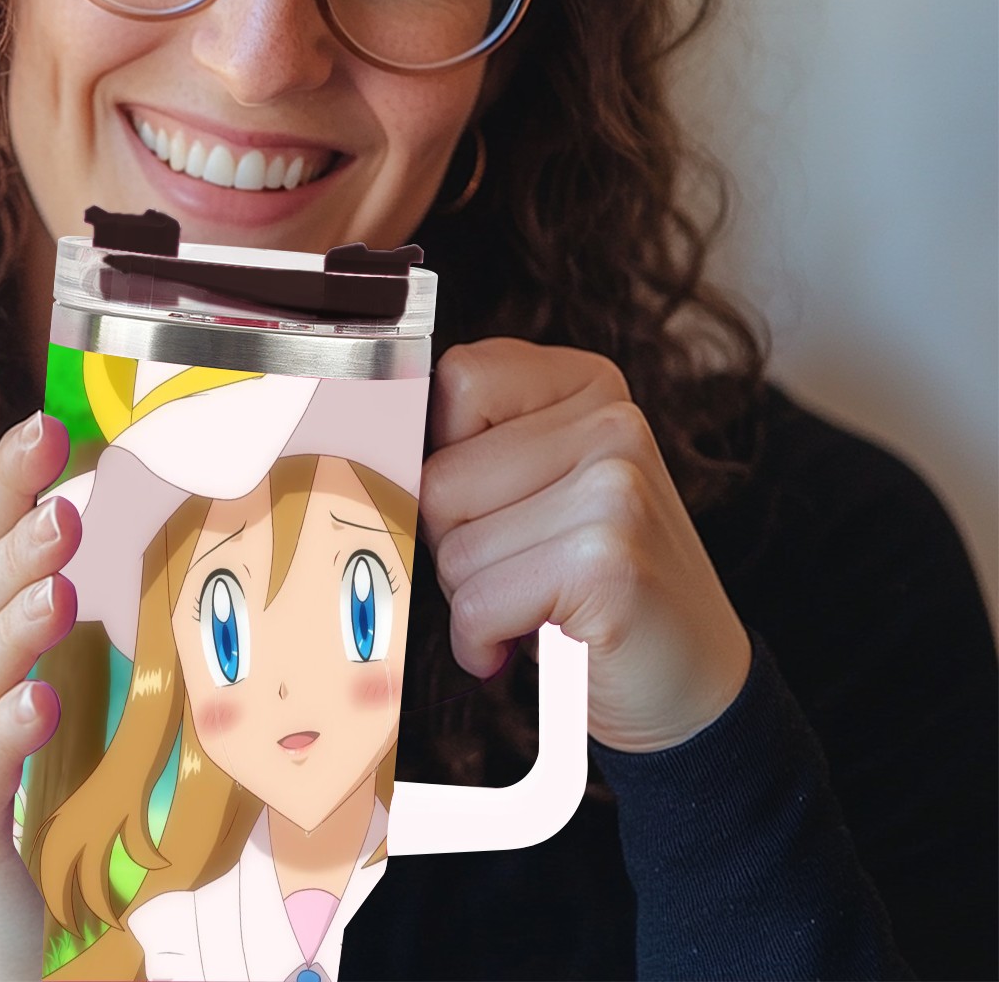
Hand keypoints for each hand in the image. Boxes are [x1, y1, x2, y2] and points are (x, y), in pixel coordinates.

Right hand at [0, 411, 79, 978]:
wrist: (30, 927)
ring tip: (57, 590)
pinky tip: (41, 704)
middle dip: (15, 539)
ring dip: (11, 620)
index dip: (9, 480)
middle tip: (65, 502)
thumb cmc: (78, 784)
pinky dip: (5, 731)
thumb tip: (214, 531)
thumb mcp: (111, 682)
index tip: (45, 423)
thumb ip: (134, 615)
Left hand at [420, 338, 750, 751]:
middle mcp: (612, 422)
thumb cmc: (595, 586)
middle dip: (456, 541)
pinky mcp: (606, 560)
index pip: (455, 380)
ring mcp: (615, 487)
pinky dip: (482, 641)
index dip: (440, 453)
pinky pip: (476, 602)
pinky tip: (527, 645)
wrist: (697, 688)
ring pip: (452, 543)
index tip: (475, 503)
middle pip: (440, 474)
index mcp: (590, 385)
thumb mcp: (542, 488)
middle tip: (521, 572)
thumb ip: (477, 447)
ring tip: (535, 604)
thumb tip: (370, 447)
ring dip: (473, 596)